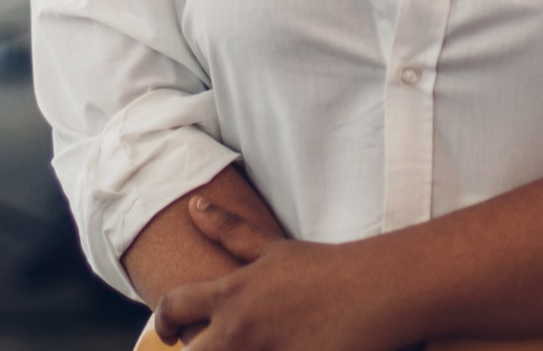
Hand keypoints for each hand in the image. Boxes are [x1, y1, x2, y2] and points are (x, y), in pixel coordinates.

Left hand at [153, 197, 413, 350]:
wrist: (379, 291)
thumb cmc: (327, 268)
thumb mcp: (273, 250)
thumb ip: (229, 231)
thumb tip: (194, 205)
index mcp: (231, 296)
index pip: (173, 308)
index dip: (163, 320)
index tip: (167, 331)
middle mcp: (240, 330)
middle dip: (194, 350)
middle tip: (207, 346)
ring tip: (254, 345)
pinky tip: (281, 350)